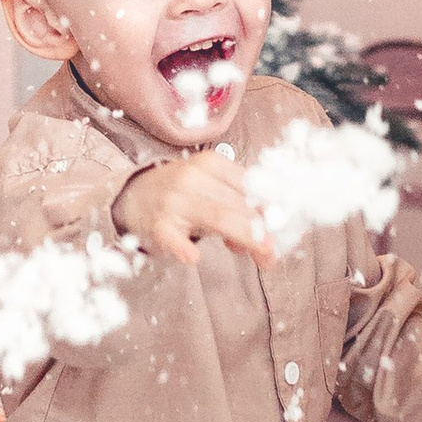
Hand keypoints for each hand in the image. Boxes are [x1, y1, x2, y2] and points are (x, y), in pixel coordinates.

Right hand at [114, 154, 274, 267]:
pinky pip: (172, 236)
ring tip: (265, 257)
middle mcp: (193, 177)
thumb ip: (240, 206)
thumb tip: (273, 232)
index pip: (250, 186)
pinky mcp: (158, 224)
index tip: (288, 228)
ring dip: (246, 239)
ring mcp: (174, 201)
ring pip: (218, 218)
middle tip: (277, 253)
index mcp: (211, 164)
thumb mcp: (211, 189)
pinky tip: (194, 257)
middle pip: (238, 205)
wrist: (133, 195)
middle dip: (264, 231)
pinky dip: (183, 247)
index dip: (273, 209)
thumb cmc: (182, 195)